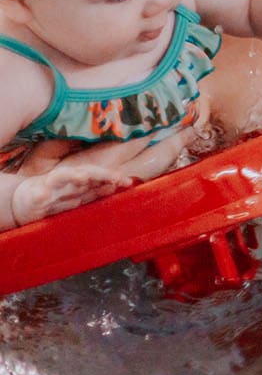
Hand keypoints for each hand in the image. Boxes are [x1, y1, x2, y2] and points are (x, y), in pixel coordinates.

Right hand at [9, 165, 132, 226]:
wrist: (21, 202)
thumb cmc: (53, 197)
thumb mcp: (75, 195)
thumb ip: (93, 192)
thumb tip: (115, 185)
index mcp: (76, 181)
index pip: (97, 176)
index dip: (111, 177)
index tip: (126, 181)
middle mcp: (65, 180)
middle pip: (84, 173)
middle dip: (99, 174)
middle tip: (115, 178)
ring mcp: (48, 187)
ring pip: (61, 177)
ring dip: (71, 176)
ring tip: (83, 177)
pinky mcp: (33, 197)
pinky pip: (37, 195)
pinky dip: (40, 194)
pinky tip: (43, 194)